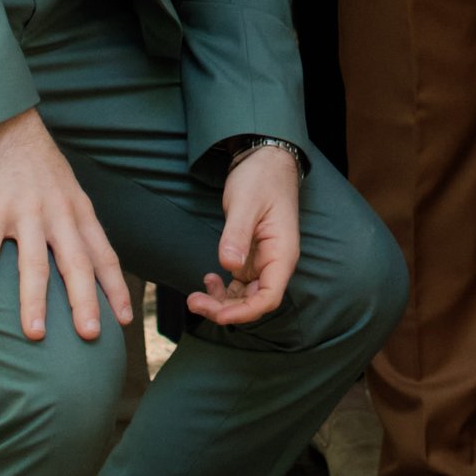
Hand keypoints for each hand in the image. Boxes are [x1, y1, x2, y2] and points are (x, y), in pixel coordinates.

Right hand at [0, 108, 131, 343]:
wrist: (1, 121)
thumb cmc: (33, 159)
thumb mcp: (66, 186)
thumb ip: (74, 221)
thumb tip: (85, 256)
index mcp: (78, 210)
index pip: (103, 255)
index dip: (114, 288)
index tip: (124, 320)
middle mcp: (57, 214)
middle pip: (76, 264)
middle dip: (85, 302)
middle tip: (91, 336)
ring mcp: (25, 212)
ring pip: (33, 264)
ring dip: (34, 302)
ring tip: (35, 335)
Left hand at [188, 143, 303, 324]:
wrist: (265, 160)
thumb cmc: (261, 179)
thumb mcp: (246, 203)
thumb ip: (237, 234)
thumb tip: (229, 265)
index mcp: (282, 253)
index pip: (269, 297)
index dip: (245, 312)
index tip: (218, 315)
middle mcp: (275, 262)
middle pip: (254, 302)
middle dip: (225, 309)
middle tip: (194, 302)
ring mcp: (263, 261)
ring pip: (244, 296)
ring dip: (221, 303)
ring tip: (195, 297)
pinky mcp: (251, 257)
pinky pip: (239, 284)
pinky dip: (223, 289)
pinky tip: (208, 279)